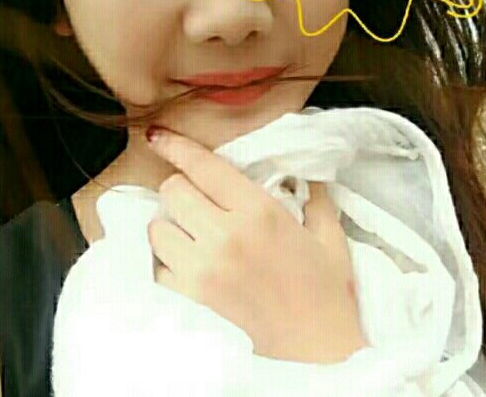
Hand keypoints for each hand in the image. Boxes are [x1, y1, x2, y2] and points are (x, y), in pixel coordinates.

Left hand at [145, 128, 367, 363]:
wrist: (318, 351)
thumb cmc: (327, 289)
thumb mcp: (328, 232)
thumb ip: (311, 192)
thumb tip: (299, 167)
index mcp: (259, 212)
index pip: (204, 167)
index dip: (176, 146)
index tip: (158, 135)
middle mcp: (225, 236)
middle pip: (172, 190)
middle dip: (182, 187)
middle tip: (200, 198)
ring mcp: (203, 270)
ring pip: (158, 227)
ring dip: (171, 223)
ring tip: (194, 231)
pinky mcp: (191, 299)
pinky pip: (157, 266)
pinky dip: (166, 259)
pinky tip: (189, 260)